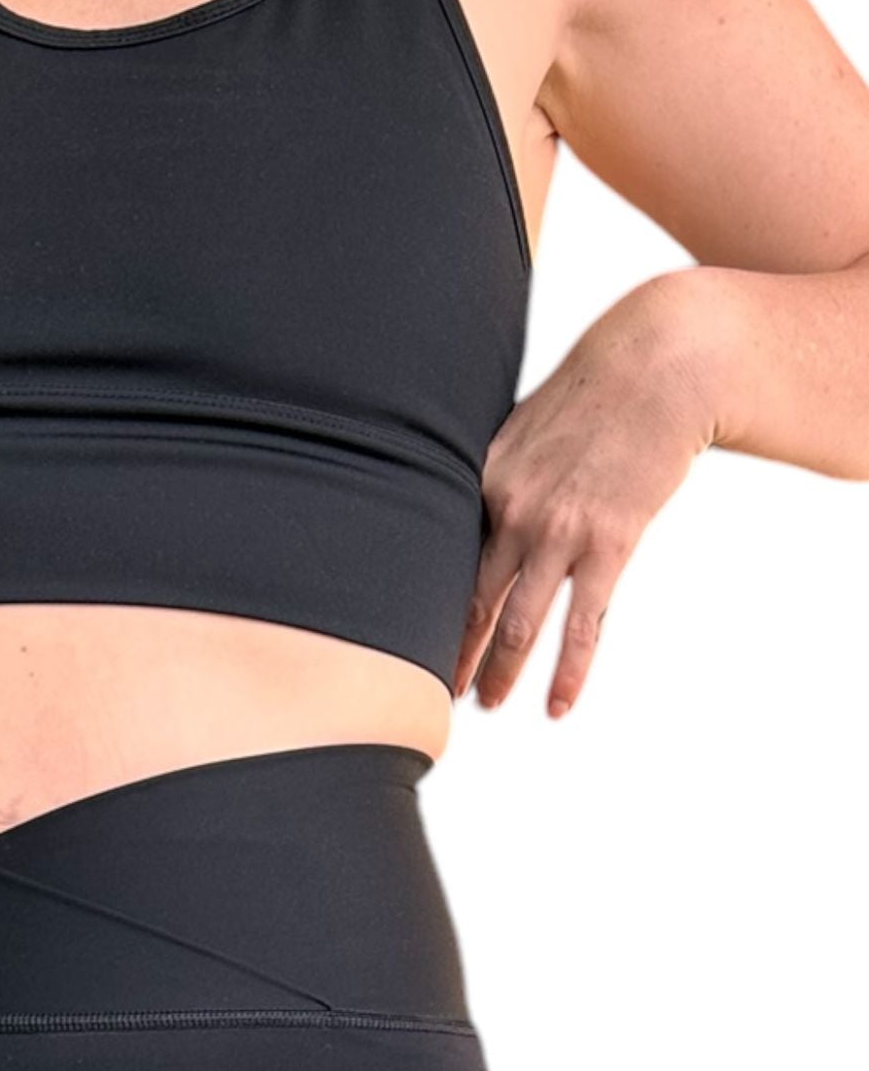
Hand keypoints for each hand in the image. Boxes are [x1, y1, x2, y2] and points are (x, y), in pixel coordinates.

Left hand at [453, 274, 719, 717]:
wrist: (661, 366)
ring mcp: (560, 531)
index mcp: (484, 480)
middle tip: (438, 689)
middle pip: (471, 599)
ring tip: (487, 701)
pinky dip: (569, 669)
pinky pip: (583, 623)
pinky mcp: (610, 543)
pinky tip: (557, 703)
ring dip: (501, 669)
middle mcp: (512, 511)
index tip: (409, 635)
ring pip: (519, 621)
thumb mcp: (524, 426)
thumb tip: (479, 510)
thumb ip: (498, 474)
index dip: (425, 603)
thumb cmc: (596, 389)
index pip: (445, 558)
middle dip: (453, 650)